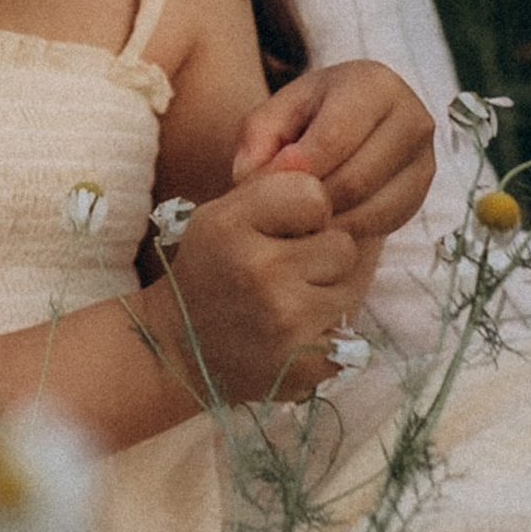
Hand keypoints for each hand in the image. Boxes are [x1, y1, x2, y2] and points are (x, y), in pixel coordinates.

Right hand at [162, 171, 371, 403]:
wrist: (178, 351)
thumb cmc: (212, 271)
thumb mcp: (222, 214)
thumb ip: (275, 186)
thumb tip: (330, 169)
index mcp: (229, 225)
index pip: (314, 194)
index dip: (308, 212)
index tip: (287, 229)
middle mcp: (256, 270)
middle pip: (342, 245)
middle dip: (324, 255)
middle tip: (288, 272)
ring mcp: (283, 319)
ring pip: (352, 287)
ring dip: (330, 293)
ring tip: (291, 301)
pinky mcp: (304, 363)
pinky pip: (349, 330)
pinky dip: (330, 332)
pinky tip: (297, 333)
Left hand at [233, 60, 435, 240]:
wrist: (348, 126)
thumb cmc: (304, 118)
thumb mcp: (273, 116)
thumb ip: (256, 140)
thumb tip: (257, 177)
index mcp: (374, 83)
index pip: (334, 137)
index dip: (295, 169)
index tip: (265, 186)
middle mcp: (411, 117)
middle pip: (356, 179)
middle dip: (311, 201)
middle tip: (279, 211)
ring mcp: (425, 157)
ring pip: (372, 208)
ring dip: (328, 221)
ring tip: (296, 218)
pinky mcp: (423, 191)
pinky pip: (386, 224)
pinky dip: (349, 231)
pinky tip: (322, 224)